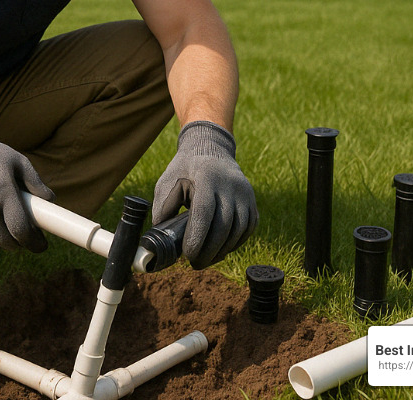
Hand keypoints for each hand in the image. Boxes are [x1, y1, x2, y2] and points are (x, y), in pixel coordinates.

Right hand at [0, 118, 54, 250]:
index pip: (21, 230)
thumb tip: (50, 201)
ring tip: (9, 228)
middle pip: (7, 241)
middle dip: (20, 243)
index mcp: (2, 191)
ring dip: (3, 240)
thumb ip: (35, 181)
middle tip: (27, 237)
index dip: (34, 242)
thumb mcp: (15, 160)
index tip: (41, 245)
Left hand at [152, 121, 257, 268]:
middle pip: (223, 225)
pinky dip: (235, 243)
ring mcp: (245, 193)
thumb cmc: (184, 169)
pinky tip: (221, 250)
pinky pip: (247, 228)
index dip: (197, 237)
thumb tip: (160, 238)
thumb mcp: (167, 181)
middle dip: (209, 250)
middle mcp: (230, 185)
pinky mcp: (252, 201)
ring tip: (206, 260)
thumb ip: (163, 208)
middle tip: (195, 264)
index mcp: (206, 177)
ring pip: (238, 230)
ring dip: (222, 250)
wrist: (211, 149)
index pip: (205, 212)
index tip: (188, 254)